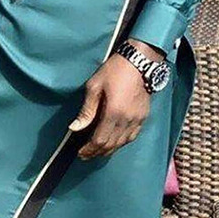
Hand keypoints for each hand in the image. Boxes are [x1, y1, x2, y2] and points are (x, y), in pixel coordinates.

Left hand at [68, 39, 162, 159]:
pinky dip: (121, 143)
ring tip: (97, 151)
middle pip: (111, 145)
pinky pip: (132, 137)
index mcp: (114, 112)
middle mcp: (127, 120)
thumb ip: (86, 110)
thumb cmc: (114, 71)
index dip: (89, 149)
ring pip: (122, 143)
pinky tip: (114, 143)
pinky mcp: (143, 117)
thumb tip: (75, 128)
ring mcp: (137, 119)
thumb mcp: (94, 87)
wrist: (139, 62)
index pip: (100, 140)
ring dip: (109, 150)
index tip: (81, 152)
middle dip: (97, 152)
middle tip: (85, 155)